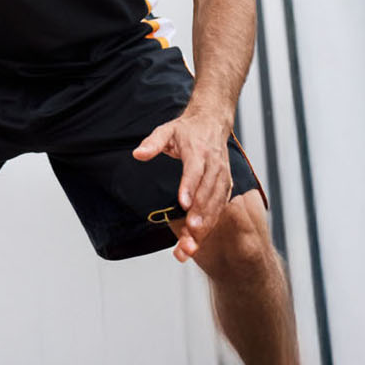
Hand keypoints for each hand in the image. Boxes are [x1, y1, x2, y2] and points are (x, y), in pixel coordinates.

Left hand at [133, 108, 234, 261]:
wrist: (213, 123)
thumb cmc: (187, 130)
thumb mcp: (166, 130)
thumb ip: (152, 143)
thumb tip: (138, 154)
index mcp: (198, 151)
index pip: (195, 171)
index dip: (190, 188)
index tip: (183, 204)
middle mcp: (214, 165)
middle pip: (208, 192)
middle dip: (201, 213)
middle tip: (191, 231)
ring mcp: (222, 176)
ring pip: (217, 203)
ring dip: (207, 223)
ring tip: (194, 241)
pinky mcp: (226, 185)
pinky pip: (220, 206)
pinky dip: (212, 222)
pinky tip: (201, 237)